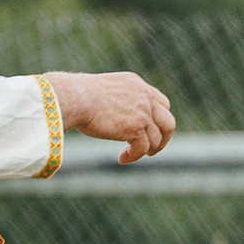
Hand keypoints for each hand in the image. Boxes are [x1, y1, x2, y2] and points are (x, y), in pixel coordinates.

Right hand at [49, 70, 174, 162]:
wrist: (75, 97)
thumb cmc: (78, 95)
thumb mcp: (105, 91)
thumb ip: (117, 100)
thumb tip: (115, 116)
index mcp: (137, 84)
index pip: (161, 102)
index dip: (158, 119)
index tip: (149, 130)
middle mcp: (144, 96)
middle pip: (168, 121)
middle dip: (163, 138)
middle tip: (153, 149)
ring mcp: (143, 112)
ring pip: (157, 139)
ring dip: (147, 150)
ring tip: (131, 155)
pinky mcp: (136, 128)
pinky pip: (143, 148)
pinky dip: (133, 156)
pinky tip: (122, 158)